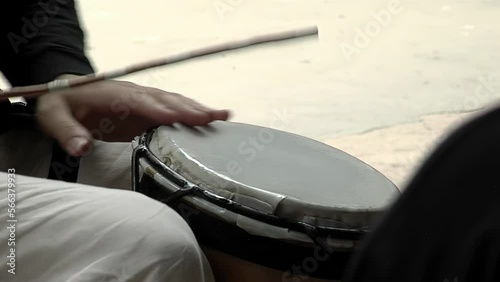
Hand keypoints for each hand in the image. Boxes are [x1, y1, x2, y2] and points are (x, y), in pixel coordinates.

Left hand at [35, 80, 229, 155]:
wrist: (66, 94)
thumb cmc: (61, 103)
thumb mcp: (54, 118)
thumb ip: (67, 132)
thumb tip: (82, 147)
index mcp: (113, 95)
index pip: (141, 102)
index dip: (161, 110)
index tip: (181, 119)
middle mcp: (134, 95)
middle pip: (166, 99)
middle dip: (191, 109)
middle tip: (215, 118)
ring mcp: (142, 102)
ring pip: (174, 102)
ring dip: (197, 109)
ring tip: (222, 116)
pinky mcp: (146, 112)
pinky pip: (172, 111)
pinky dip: (191, 114)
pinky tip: (208, 121)